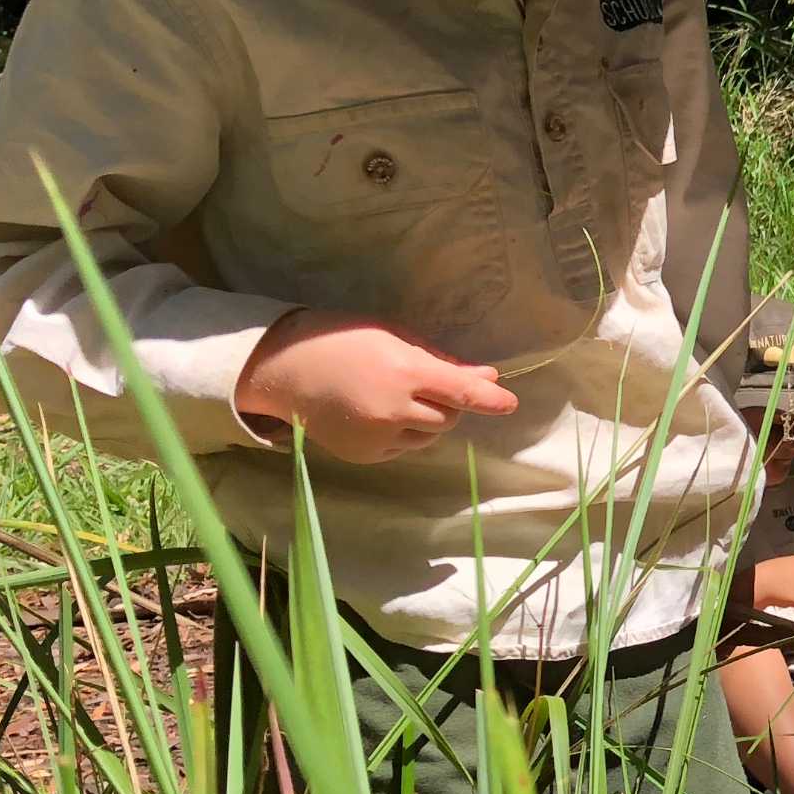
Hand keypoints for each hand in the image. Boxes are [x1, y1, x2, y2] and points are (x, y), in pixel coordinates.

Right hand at [234, 308, 517, 465]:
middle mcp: (394, 410)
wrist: (284, 369)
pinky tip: (376, 413)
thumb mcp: (393, 337)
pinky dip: (403, 434)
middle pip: (448, 417)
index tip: (510, 403)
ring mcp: (378, 437)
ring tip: (393, 396)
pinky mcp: (365, 456)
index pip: (459, 391)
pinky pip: (403, 448)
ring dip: (426, 420)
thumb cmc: (342, 339)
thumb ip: (440, 361)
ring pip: (428, 436)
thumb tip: (486, 377)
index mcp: (403, 372)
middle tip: (422, 383)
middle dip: (447, 403)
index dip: (487, 398)